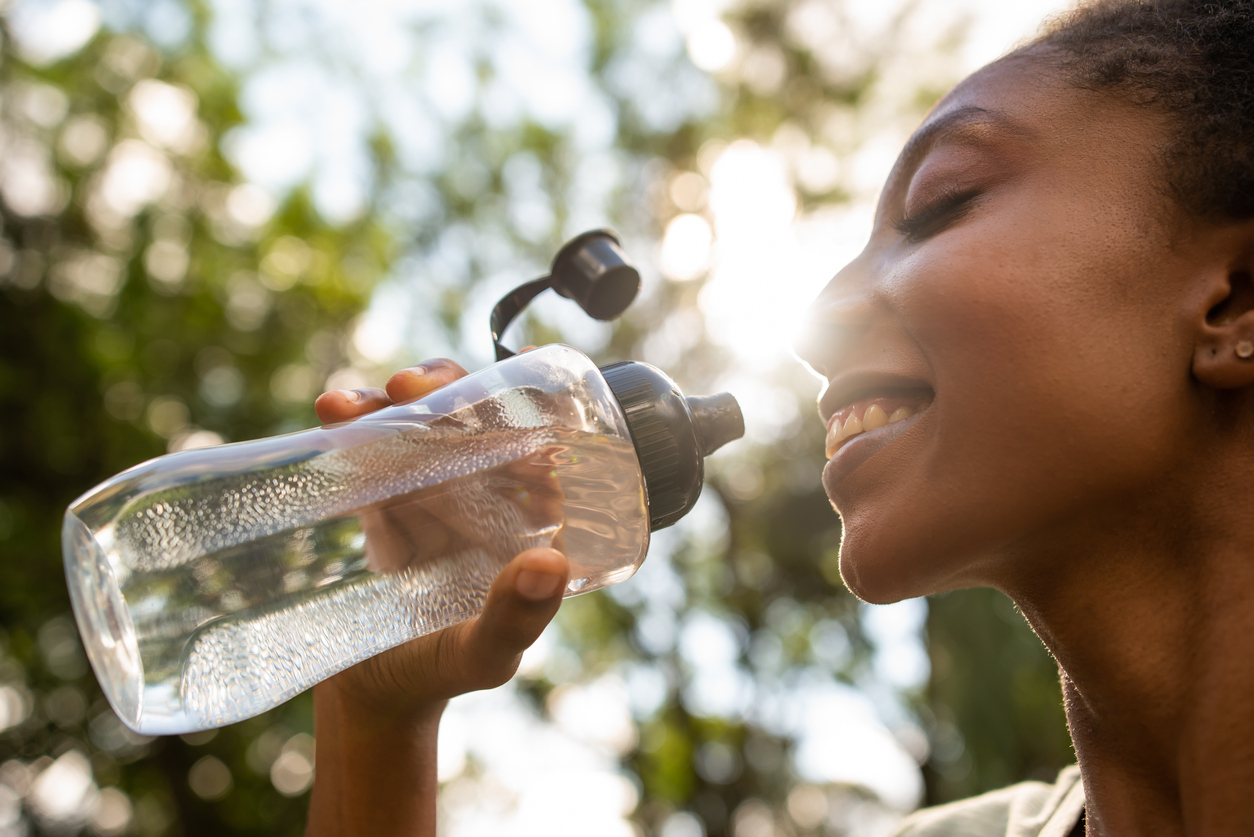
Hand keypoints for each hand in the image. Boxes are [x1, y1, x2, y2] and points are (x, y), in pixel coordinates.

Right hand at [306, 359, 569, 836]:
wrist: (369, 699)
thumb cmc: (440, 678)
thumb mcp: (483, 655)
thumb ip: (515, 619)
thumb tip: (551, 564)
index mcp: (527, 523)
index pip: (538, 447)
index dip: (524, 406)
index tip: (502, 380)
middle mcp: (484, 500)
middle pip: (475, 422)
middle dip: (447, 391)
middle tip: (413, 387)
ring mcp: (431, 496)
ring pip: (421, 426)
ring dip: (392, 402)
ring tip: (354, 403)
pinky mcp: (383, 501)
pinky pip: (374, 451)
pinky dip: (353, 425)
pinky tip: (331, 411)